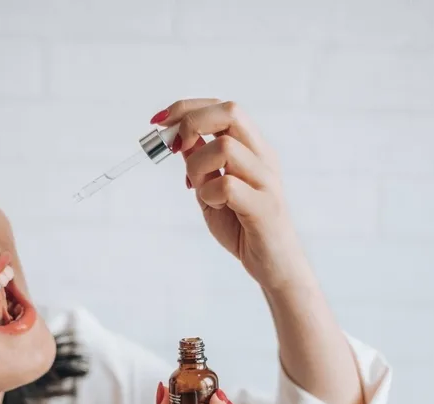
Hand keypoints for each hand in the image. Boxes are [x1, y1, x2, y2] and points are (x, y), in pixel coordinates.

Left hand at [153, 99, 305, 289]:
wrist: (274, 265)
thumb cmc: (243, 226)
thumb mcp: (213, 189)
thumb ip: (201, 164)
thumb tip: (178, 139)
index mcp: (253, 149)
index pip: (222, 108)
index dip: (187, 108)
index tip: (158, 121)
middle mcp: (263, 157)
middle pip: (230, 112)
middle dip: (191, 122)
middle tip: (174, 148)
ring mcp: (266, 181)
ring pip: (225, 148)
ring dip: (198, 167)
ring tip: (199, 190)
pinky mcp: (265, 207)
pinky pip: (227, 186)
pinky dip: (209, 194)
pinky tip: (215, 207)